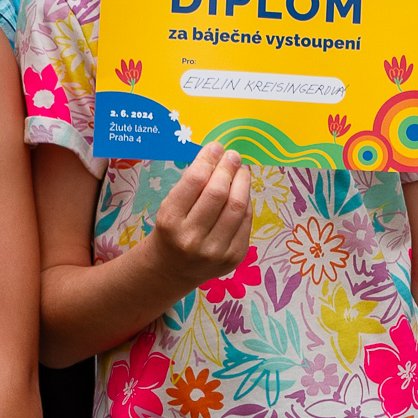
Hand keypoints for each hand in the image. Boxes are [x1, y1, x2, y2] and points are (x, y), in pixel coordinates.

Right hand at [144, 143, 252, 290]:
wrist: (172, 270)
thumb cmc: (172, 230)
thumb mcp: (170, 206)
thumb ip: (192, 184)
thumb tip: (220, 154)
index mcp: (170, 221)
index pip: (195, 181)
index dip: (209, 159)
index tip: (216, 147)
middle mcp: (191, 238)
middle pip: (219, 192)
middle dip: (228, 168)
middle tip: (233, 155)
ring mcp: (215, 251)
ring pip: (237, 206)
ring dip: (243, 181)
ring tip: (241, 169)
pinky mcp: (233, 258)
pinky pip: (246, 221)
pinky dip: (247, 201)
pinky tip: (243, 191)